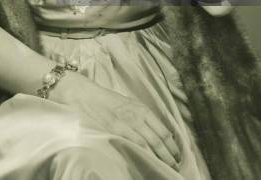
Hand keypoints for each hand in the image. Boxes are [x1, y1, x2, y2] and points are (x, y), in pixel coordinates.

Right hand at [48, 71, 180, 169]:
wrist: (84, 94)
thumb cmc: (103, 99)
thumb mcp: (126, 104)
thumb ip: (138, 116)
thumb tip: (151, 130)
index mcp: (141, 109)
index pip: (163, 129)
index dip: (172, 144)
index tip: (177, 154)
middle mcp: (138, 116)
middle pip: (160, 139)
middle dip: (170, 154)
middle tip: (176, 165)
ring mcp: (127, 123)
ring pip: (150, 144)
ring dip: (161, 157)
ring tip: (167, 167)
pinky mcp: (116, 130)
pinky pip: (135, 144)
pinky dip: (145, 154)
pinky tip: (149, 161)